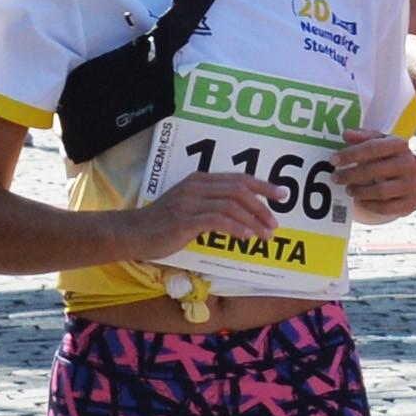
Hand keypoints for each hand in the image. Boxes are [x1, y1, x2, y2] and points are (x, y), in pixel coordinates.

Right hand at [113, 166, 278, 261]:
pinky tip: (246, 237)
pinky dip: (236, 228)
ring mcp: (190, 202)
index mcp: (200, 180)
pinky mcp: (185, 219)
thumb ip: (211, 207)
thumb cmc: (161, 225)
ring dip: (253, 220)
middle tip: (275, 223)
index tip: (283, 195)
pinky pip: (218, 220)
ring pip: (232, 205)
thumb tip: (241, 217)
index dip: (263, 185)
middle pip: (240, 189)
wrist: (132, 233)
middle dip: (263, 206)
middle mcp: (197, 186)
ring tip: (265, 235)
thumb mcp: (189, 208)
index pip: (239, 178)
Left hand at [335, 127, 415, 222]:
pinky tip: (360, 200)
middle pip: (375, 170)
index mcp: (400, 145)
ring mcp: (411, 185)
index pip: (373, 147)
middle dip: (351, 175)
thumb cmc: (388, 157)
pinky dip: (369, 205)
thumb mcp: (379, 143)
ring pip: (380, 191)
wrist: (411, 179)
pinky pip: (385, 208)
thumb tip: (346, 134)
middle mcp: (408, 164)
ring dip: (359, 191)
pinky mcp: (409, 203)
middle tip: (335, 178)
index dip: (351, 154)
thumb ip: (362, 137)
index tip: (333, 159)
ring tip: (348, 189)